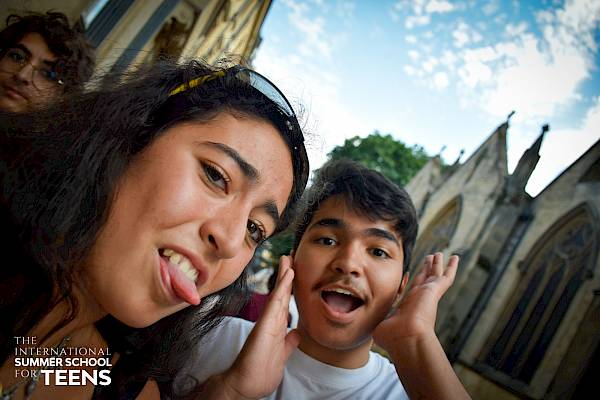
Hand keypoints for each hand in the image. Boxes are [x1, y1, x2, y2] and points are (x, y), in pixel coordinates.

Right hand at [216, 256, 299, 398]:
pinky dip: (283, 288)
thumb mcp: (281, 355)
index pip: (286, 304)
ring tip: (288, 259)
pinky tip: (288, 275)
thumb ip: (288, 342)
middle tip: (290, 256)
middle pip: (282, 295)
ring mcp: (268, 322)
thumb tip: (296, 332)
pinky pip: (276, 303)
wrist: (244, 385)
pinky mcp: (265, 325)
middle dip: (287, 276)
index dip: (291, 288)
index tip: (294, 272)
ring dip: (284, 276)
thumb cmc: (260, 373)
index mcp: (277, 328)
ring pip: (279, 295)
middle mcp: (272, 322)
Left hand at [373, 252, 457, 352]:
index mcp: (408, 306)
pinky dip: (452, 267)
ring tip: (438, 254)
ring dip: (436, 264)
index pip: (410, 290)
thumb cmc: (392, 336)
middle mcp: (419, 299)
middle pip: (424, 280)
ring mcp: (428, 295)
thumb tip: (370, 330)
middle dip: (426, 269)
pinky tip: (455, 258)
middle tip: (430, 258)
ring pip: (435, 275)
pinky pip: (446, 277)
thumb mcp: (380, 325)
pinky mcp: (435, 291)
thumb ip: (377, 323)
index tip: (406, 274)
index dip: (408, 282)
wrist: (406, 337)